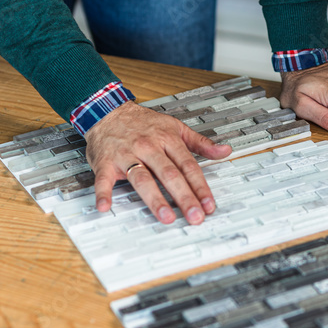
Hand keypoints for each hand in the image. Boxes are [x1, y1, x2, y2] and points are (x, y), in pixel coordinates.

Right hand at [84, 102, 231, 224]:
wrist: (108, 110)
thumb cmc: (143, 122)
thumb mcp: (176, 127)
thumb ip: (201, 142)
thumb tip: (225, 150)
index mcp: (167, 139)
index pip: (188, 166)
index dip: (200, 187)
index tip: (208, 205)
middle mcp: (148, 147)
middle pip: (169, 174)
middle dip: (184, 196)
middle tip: (194, 216)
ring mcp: (126, 155)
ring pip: (142, 178)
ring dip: (154, 199)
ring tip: (166, 217)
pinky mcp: (105, 162)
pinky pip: (104, 179)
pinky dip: (103, 193)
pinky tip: (105, 207)